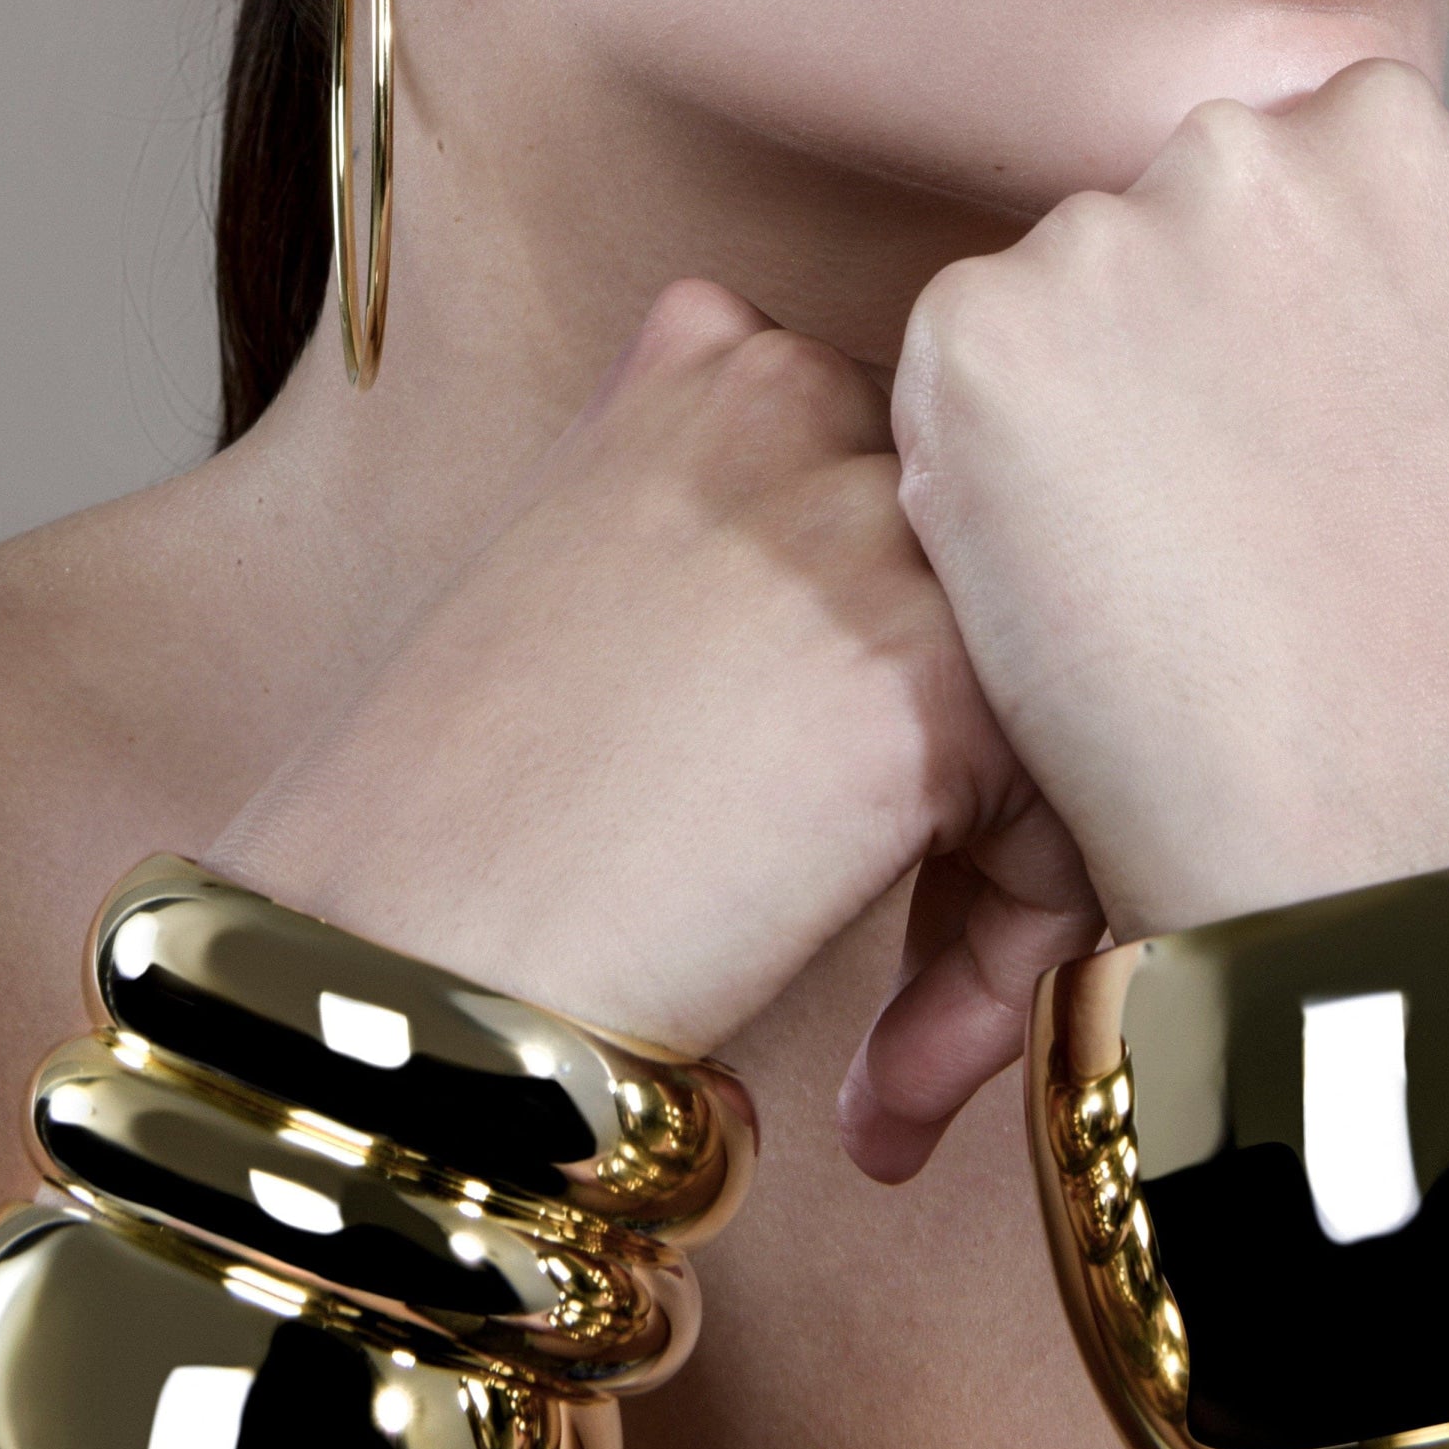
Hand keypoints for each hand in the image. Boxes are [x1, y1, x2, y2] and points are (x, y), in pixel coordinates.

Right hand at [207, 280, 1100, 1178]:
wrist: (387, 956)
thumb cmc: (450, 802)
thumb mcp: (572, 548)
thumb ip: (702, 479)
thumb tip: (792, 457)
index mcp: (720, 357)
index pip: (921, 487)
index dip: (905, 663)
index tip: (859, 815)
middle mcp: (811, 400)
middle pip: (1008, 585)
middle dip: (983, 773)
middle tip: (909, 947)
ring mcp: (876, 529)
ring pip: (1058, 697)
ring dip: (1004, 890)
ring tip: (903, 1042)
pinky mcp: (932, 677)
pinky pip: (1061, 822)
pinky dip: (1004, 967)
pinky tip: (882, 1090)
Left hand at [886, 60, 1448, 951]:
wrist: (1376, 824)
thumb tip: (1401, 309)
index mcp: (1384, 143)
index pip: (1282, 163)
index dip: (1265, 299)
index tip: (1273, 408)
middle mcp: (1234, 154)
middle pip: (1148, 217)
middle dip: (1157, 333)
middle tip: (1197, 497)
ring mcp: (1096, 241)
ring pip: (1042, 304)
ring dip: (1061, 407)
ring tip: (1139, 565)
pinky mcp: (973, 341)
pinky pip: (949, 382)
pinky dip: (976, 472)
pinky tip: (1063, 579)